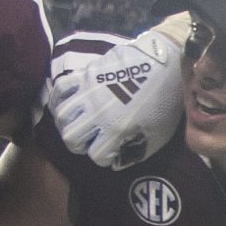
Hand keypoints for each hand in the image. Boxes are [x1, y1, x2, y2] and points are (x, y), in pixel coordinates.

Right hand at [46, 30, 182, 167]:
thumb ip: (138, 151)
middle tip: (86, 141)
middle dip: (77, 144)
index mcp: (118, 128)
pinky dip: (58, 97)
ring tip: (75, 123)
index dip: (103, 157)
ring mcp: (89, 92)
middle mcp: (99, 112)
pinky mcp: (86, 74)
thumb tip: (118, 161)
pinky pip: (60, 87)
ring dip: (66, 123)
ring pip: (61, 114)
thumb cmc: (166, 101)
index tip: (109, 152)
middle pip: (70, 138)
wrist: (165, 64)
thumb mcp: (159, 134)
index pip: (96, 155)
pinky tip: (66, 104)